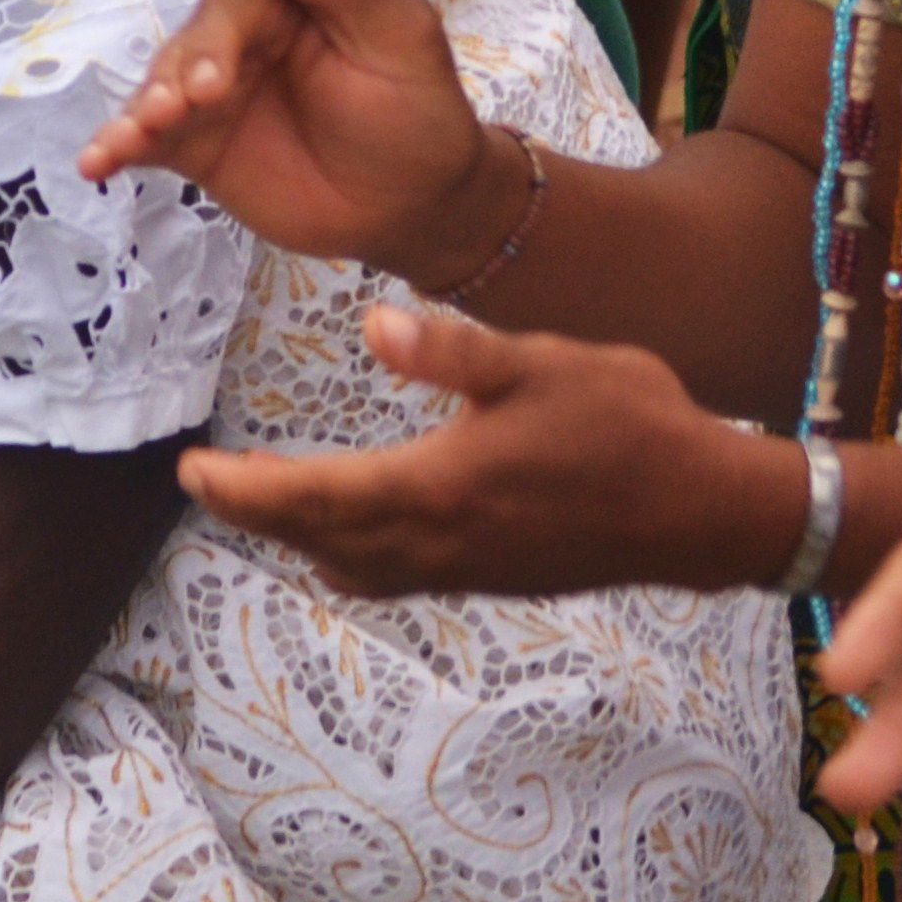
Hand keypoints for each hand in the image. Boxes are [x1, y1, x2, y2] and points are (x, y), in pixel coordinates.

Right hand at [77, 0, 509, 274]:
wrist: (417, 205)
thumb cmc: (417, 110)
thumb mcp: (397, 35)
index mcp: (286, 4)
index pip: (236, 5)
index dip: (217, 40)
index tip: (211, 82)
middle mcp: (240, 44)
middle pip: (188, 46)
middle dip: (174, 77)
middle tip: (174, 110)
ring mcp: (212, 98)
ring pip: (159, 90)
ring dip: (136, 111)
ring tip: (128, 138)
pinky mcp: (196, 147)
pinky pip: (147, 141)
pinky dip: (116, 147)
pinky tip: (95, 163)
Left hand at [178, 305, 809, 595]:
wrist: (710, 509)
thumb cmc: (632, 424)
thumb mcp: (544, 363)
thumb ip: (454, 351)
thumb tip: (372, 324)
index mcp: (441, 488)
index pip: (315, 497)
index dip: (245, 489)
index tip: (191, 472)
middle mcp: (442, 542)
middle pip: (320, 537)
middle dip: (256, 512)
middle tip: (204, 482)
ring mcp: (468, 568)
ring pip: (357, 565)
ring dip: (303, 536)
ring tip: (262, 499)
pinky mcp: (494, 577)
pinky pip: (398, 577)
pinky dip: (352, 554)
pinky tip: (348, 530)